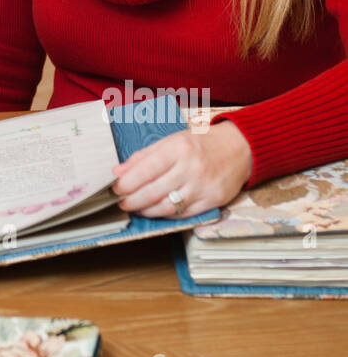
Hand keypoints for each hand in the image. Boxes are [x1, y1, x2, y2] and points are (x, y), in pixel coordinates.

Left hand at [110, 119, 252, 217]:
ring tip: (136, 208)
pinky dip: (166, 215)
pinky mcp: (212, 201)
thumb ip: (144, 156)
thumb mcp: (171, 141)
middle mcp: (191, 167)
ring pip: (167, 207)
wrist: (239, 148)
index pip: (145, 169)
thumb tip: (118, 172)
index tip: (116, 188)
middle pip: (154, 191)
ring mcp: (203, 186)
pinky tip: (156, 211)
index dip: (127, 182)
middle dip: (132, 200)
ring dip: (147, 211)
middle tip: (122, 202)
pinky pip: (184, 214)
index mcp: (178, 148)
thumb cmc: (201, 143)